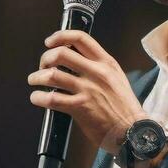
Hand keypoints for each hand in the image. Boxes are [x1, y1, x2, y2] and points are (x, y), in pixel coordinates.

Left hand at [28, 30, 146, 154]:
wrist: (134, 131)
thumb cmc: (124, 107)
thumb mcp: (116, 78)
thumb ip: (98, 67)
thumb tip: (75, 61)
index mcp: (106, 62)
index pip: (81, 38)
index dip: (60, 36)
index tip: (49, 42)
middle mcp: (96, 72)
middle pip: (61, 53)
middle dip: (45, 58)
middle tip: (42, 67)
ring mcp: (88, 90)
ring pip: (52, 75)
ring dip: (36, 77)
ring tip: (34, 81)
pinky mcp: (80, 107)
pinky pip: (51, 99)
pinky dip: (38, 97)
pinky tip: (37, 98)